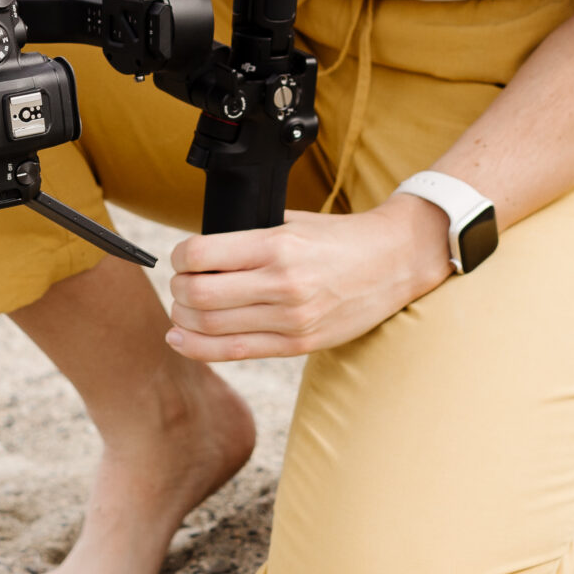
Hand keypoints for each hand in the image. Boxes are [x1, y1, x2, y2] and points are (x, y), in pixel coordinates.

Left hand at [165, 200, 451, 361]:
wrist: (395, 262)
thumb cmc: (342, 239)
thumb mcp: (294, 222)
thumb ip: (250, 236)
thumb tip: (202, 251)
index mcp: (278, 245)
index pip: (202, 255)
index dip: (178, 257)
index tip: (180, 257)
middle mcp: (283, 283)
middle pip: (199, 295)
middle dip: (177, 290)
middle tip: (179, 284)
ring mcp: (291, 318)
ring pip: (211, 327)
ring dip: (183, 319)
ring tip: (181, 310)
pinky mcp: (299, 344)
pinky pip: (235, 351)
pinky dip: (198, 348)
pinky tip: (181, 339)